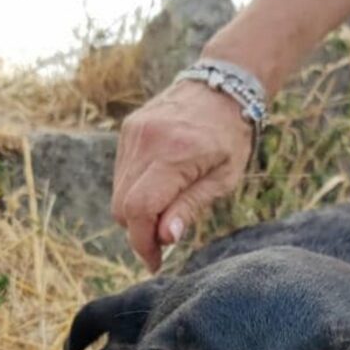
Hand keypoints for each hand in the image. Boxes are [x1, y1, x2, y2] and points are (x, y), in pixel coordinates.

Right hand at [111, 80, 252, 270]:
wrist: (223, 86)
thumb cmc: (231, 137)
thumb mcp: (224, 179)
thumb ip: (190, 207)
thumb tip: (166, 238)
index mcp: (175, 154)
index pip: (140, 209)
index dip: (142, 243)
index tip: (155, 263)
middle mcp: (147, 141)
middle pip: (123, 206)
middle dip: (140, 231)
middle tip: (167, 237)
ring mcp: (133, 133)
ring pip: (118, 193)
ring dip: (136, 212)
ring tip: (166, 211)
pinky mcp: (128, 130)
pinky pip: (121, 174)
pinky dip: (135, 190)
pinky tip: (160, 187)